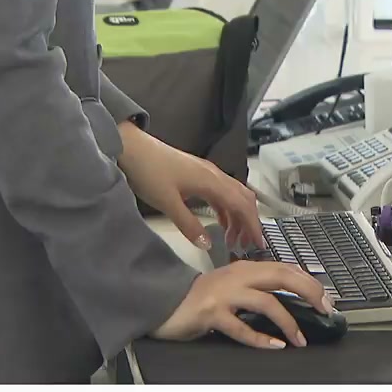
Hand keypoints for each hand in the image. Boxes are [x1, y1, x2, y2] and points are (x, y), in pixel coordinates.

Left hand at [117, 122, 262, 249]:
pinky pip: (221, 192)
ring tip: (232, 239)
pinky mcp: (198, 173)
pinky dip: (226, 208)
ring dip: (237, 216)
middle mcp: (214, 175)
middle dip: (249, 222)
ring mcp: (207, 172)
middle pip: (243, 198)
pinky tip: (220, 222)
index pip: (242, 205)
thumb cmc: (149, 171)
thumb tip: (207, 245)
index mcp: (211, 182)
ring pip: (233, 195)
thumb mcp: (167, 203)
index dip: (253, 225)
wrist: (132, 147)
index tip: (259, 243)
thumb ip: (188, 225)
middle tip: (248, 244)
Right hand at [151, 260, 331, 348]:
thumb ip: (259, 287)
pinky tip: (275, 346)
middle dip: (309, 292)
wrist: (166, 305)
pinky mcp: (212, 313)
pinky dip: (261, 338)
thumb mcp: (234, 287)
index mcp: (246, 269)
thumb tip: (294, 297)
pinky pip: (241, 327)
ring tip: (300, 339)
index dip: (309, 283)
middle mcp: (238, 276)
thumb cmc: (202, 299)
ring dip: (288, 322)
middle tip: (325, 309)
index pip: (286, 268)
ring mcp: (224, 294)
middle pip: (282, 277)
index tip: (326, 299)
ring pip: (266, 302)